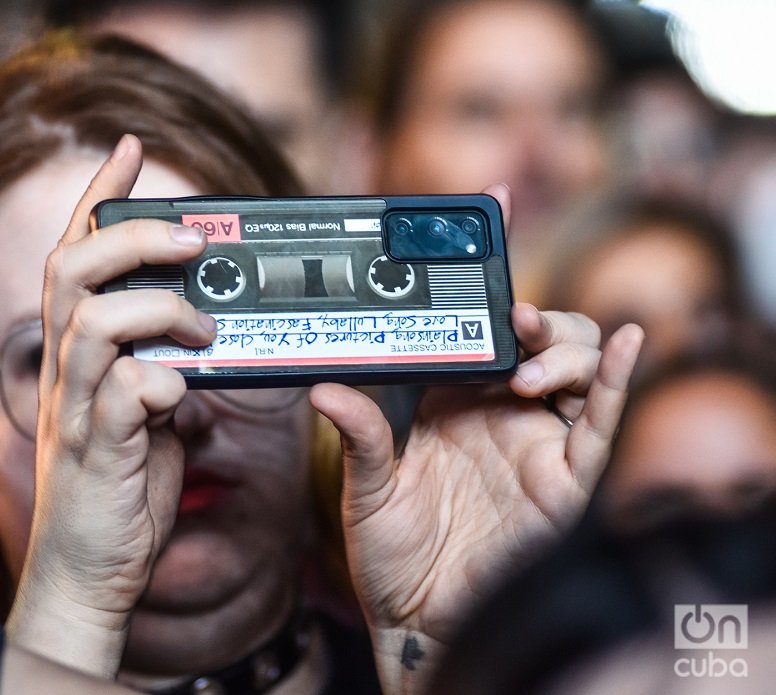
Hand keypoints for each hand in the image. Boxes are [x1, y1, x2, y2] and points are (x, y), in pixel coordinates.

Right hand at [6, 135, 214, 675]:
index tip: (129, 151)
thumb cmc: (120, 490)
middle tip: (191, 240)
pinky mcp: (98, 450)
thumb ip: (163, 369)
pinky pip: (124, 393)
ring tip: (205, 328)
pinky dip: (161, 382)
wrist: (89, 571)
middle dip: (133, 238)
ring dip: (160, 310)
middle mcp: (65, 373)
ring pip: (94, 322)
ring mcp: (75, 410)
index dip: (99, 198)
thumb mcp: (144, 415)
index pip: (75, 257)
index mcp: (75, 356)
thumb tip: (205, 337)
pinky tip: (183, 393)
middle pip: (71, 270)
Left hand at [310, 190, 644, 692]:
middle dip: (532, 315)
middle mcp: (496, 406)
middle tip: (514, 316)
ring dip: (563, 351)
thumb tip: (326, 388)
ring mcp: (536, 437)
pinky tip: (629, 342)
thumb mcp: (367, 483)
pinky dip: (621, 380)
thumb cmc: (389, 548)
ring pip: (576, 365)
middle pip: (535, 334)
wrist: (416, 615)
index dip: (488, 263)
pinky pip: (605, 421)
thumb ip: (360, 432)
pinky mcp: (568, 476)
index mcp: (449, 394)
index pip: (474, 319)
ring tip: (528, 370)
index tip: (491, 206)